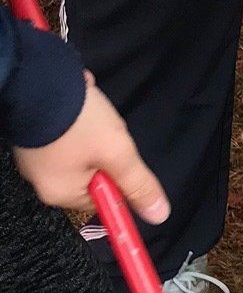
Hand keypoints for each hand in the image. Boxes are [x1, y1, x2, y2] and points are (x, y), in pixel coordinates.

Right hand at [13, 77, 168, 220]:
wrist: (35, 77)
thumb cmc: (77, 124)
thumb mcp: (117, 154)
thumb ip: (138, 185)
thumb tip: (159, 215)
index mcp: (60, 193)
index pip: (103, 200)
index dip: (119, 179)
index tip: (120, 155)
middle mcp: (42, 179)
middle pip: (93, 173)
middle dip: (107, 150)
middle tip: (105, 130)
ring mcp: (35, 154)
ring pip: (83, 149)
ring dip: (96, 129)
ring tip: (90, 111)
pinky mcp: (34, 131)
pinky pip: (67, 131)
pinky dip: (79, 116)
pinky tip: (80, 101)